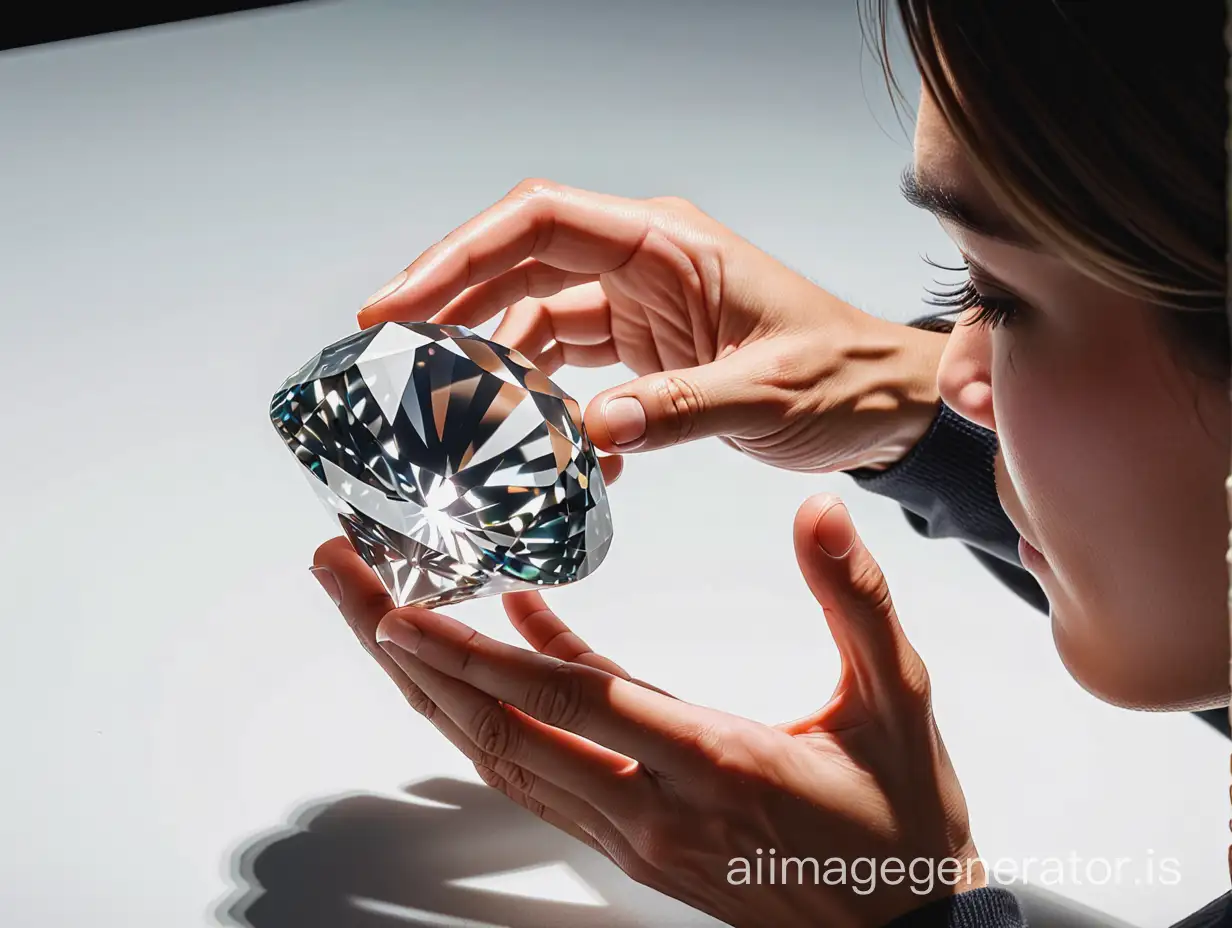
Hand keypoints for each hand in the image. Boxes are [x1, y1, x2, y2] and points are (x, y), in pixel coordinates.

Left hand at [311, 495, 985, 927]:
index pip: (571, 706)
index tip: (400, 611)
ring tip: (374, 618)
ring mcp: (634, 835)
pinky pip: (544, 773)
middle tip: (343, 582)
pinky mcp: (632, 842)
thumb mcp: (898, 698)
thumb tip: (819, 511)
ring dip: (431, 690)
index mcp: (714, 762)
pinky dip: (501, 714)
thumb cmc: (900, 815)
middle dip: (409, 656)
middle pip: (501, 731)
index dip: (478, 659)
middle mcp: (652, 808)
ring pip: (504, 760)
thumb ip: (855, 600)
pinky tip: (492, 650)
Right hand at [356, 179, 943, 473]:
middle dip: (453, 309)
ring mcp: (639, 307)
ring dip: (500, 370)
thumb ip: (681, 411)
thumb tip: (592, 431)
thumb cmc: (843, 378)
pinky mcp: (643, 351)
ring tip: (466, 425)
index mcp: (668, 244)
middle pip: (518, 266)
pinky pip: (571, 369)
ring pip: (535, 320)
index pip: (540, 223)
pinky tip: (561, 457)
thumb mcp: (769, 392)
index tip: (399, 306)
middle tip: (395, 364)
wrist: (883, 403)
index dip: (458, 256)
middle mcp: (643, 264)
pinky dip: (552, 409)